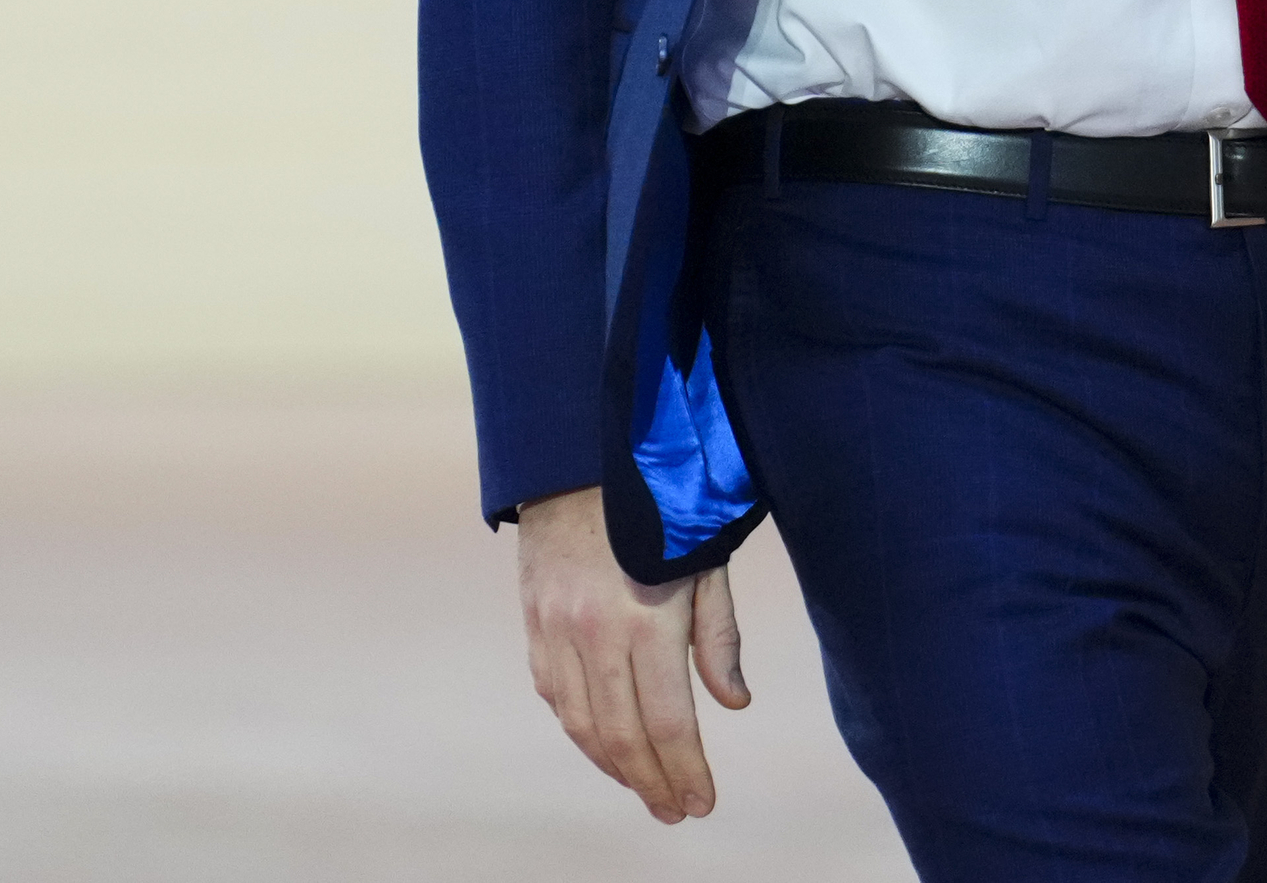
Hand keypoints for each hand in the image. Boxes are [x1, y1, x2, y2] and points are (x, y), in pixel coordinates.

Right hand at [514, 485, 748, 820]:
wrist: (579, 456)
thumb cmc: (660, 504)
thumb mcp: (705, 560)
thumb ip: (719, 636)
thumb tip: (733, 703)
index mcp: (646, 618)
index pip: (667, 722)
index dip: (685, 770)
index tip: (702, 803)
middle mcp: (594, 632)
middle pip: (622, 735)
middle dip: (652, 782)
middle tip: (675, 810)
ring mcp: (555, 630)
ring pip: (581, 724)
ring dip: (614, 766)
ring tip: (644, 788)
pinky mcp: (533, 622)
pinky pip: (554, 694)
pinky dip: (580, 728)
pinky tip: (603, 744)